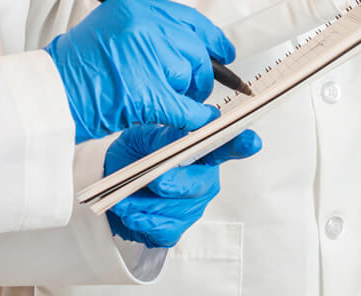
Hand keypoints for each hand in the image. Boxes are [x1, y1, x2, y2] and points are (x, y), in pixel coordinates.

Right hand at [44, 0, 235, 141]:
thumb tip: (183, 47)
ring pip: (189, 76)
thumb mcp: (108, 32)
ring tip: (172, 103)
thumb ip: (145, 33)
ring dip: (189, 95)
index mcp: (132, 9)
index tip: (223, 50)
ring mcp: (143, 56)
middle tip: (197, 88)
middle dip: (201, 72)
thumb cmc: (72, 70)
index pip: (186, 18)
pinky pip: (184, 107)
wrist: (47, 95)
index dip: (210, 37)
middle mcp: (140, 26)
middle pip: (193, 47)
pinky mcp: (145, 91)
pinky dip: (194, 118)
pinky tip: (195, 123)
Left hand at [103, 125, 262, 247]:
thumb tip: (185, 129)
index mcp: (200, 151)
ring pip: (178, 209)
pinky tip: (132, 213)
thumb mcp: (142, 136)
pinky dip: (144, 222)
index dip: (240, 144)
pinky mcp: (175, 228)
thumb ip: (165, 134)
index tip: (251, 142)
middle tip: (154, 180)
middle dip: (176, 183)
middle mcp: (203, 179)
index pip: (226, 146)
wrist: (109, 184)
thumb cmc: (132, 155)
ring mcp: (192, 206)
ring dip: (148, 203)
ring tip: (126, 196)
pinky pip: (165, 230)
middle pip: (201, 184)